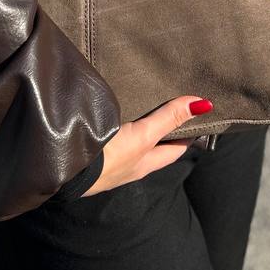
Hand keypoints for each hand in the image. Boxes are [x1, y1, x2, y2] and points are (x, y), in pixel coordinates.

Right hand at [79, 96, 213, 196]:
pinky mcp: (92, 151)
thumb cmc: (109, 158)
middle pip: (154, 144)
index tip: (196, 114)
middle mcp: (131, 164)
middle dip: (162, 126)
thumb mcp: (143, 136)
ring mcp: (110, 160)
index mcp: (146, 164)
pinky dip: (117, 124)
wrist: (66, 170)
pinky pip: (112, 136)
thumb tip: (203, 104)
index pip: (175, 149)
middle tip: (171, 101)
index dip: (188, 134)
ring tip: (143, 99)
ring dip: (139, 124)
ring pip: (132, 139)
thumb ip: (168, 118)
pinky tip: (112, 112)